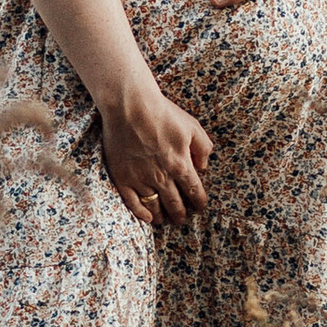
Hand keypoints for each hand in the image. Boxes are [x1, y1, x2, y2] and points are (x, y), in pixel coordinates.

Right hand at [100, 82, 213, 227]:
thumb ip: (203, 148)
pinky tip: (147, 218)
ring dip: (162, 216)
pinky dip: (141, 213)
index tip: (200, 207)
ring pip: (154, 206)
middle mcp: (162, 177)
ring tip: (165, 220)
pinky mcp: (122, 177)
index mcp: (181, 165)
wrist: (130, 106)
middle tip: (182, 220)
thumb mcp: (192, 126)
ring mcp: (141, 179)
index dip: (199, 202)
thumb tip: (203, 166)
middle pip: (175, 203)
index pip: (194, 191)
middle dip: (181, 214)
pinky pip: (132, 203)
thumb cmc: (163, 113)